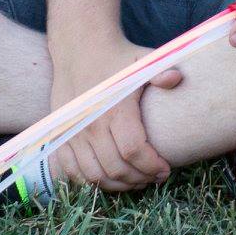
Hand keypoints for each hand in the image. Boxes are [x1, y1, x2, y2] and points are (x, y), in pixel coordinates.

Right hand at [48, 39, 182, 192]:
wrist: (80, 49)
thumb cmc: (118, 57)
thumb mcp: (144, 61)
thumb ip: (162, 72)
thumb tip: (176, 78)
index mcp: (114, 109)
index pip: (133, 151)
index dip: (151, 166)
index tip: (165, 170)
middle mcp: (90, 125)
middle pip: (115, 168)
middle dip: (138, 179)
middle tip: (153, 178)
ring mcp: (72, 134)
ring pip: (94, 175)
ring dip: (116, 185)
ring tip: (135, 181)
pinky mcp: (59, 137)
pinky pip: (72, 171)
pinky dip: (90, 182)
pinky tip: (109, 178)